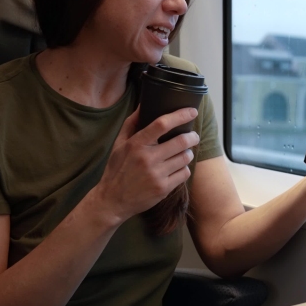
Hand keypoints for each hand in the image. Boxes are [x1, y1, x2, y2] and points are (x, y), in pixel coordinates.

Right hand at [91, 106, 199, 223]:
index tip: (192, 111)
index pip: (162, 124)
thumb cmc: (117, 169)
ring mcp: (156, 175)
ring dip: (188, 153)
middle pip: (181, 141)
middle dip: (192, 136)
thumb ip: (131, 124)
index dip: (180, 115)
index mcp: (136, 144)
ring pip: (185, 157)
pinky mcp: (163, 189)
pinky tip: (178, 168)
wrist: (112, 200)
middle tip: (193, 136)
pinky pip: (184, 173)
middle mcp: (147, 158)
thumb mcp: (119, 144)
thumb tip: (144, 105)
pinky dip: (184, 169)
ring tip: (184, 152)